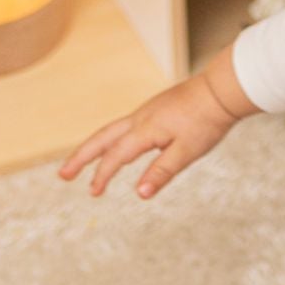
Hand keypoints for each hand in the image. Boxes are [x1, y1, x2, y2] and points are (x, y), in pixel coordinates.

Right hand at [59, 62, 249, 199]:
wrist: (221, 90)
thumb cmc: (207, 120)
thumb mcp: (187, 151)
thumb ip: (162, 172)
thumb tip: (141, 194)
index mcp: (146, 130)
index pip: (117, 156)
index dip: (102, 175)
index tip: (93, 193)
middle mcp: (140, 119)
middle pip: (102, 138)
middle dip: (81, 157)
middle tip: (63, 175)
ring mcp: (145, 113)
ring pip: (110, 131)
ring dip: (93, 148)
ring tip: (79, 164)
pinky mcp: (153, 112)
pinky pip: (123, 128)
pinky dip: (109, 141)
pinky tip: (113, 151)